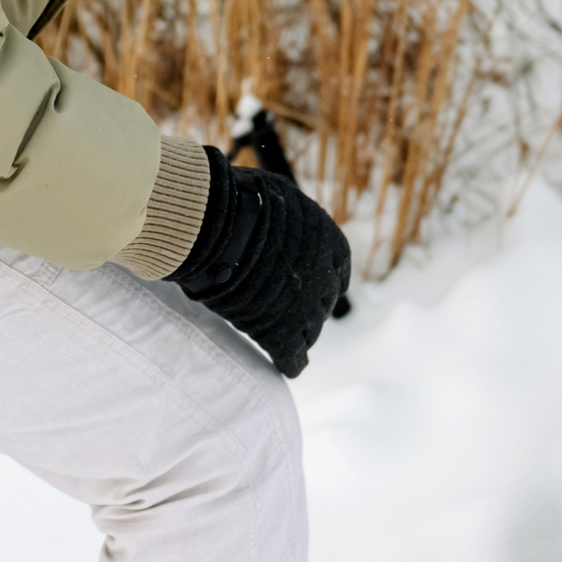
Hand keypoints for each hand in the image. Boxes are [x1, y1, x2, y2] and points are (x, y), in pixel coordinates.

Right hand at [168, 149, 350, 377]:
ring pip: (311, 332)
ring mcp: (305, 309)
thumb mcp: (279, 196)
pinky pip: (293, 358)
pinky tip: (286, 365)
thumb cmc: (242, 201)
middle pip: (323, 304)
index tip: (313, 287)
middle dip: (309, 308)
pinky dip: (290, 362)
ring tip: (285, 339)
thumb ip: (288, 215)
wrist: (222, 225)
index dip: (324, 281)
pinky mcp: (281, 333)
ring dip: (299, 334)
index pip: (338, 272)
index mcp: (330, 244)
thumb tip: (276, 209)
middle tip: (288, 311)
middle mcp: (325, 278)